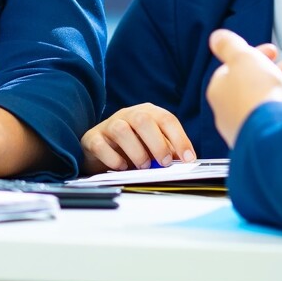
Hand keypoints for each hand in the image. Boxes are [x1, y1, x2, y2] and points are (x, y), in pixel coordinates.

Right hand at [82, 104, 196, 172]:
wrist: (100, 148)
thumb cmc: (132, 146)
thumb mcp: (153, 146)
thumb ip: (168, 150)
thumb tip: (185, 161)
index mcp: (147, 113)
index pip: (167, 119)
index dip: (180, 139)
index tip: (189, 158)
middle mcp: (128, 115)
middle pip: (143, 120)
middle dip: (157, 143)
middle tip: (164, 163)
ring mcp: (108, 125)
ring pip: (121, 130)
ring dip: (136, 151)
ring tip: (143, 166)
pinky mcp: (92, 138)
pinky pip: (100, 145)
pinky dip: (112, 158)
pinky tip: (121, 167)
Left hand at [207, 29, 281, 147]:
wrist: (274, 135)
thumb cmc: (256, 95)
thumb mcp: (242, 57)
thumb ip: (229, 45)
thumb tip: (217, 38)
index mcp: (221, 91)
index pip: (234, 69)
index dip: (255, 57)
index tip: (272, 51)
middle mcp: (233, 113)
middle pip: (258, 87)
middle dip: (280, 72)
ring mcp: (252, 130)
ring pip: (274, 106)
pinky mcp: (273, 143)